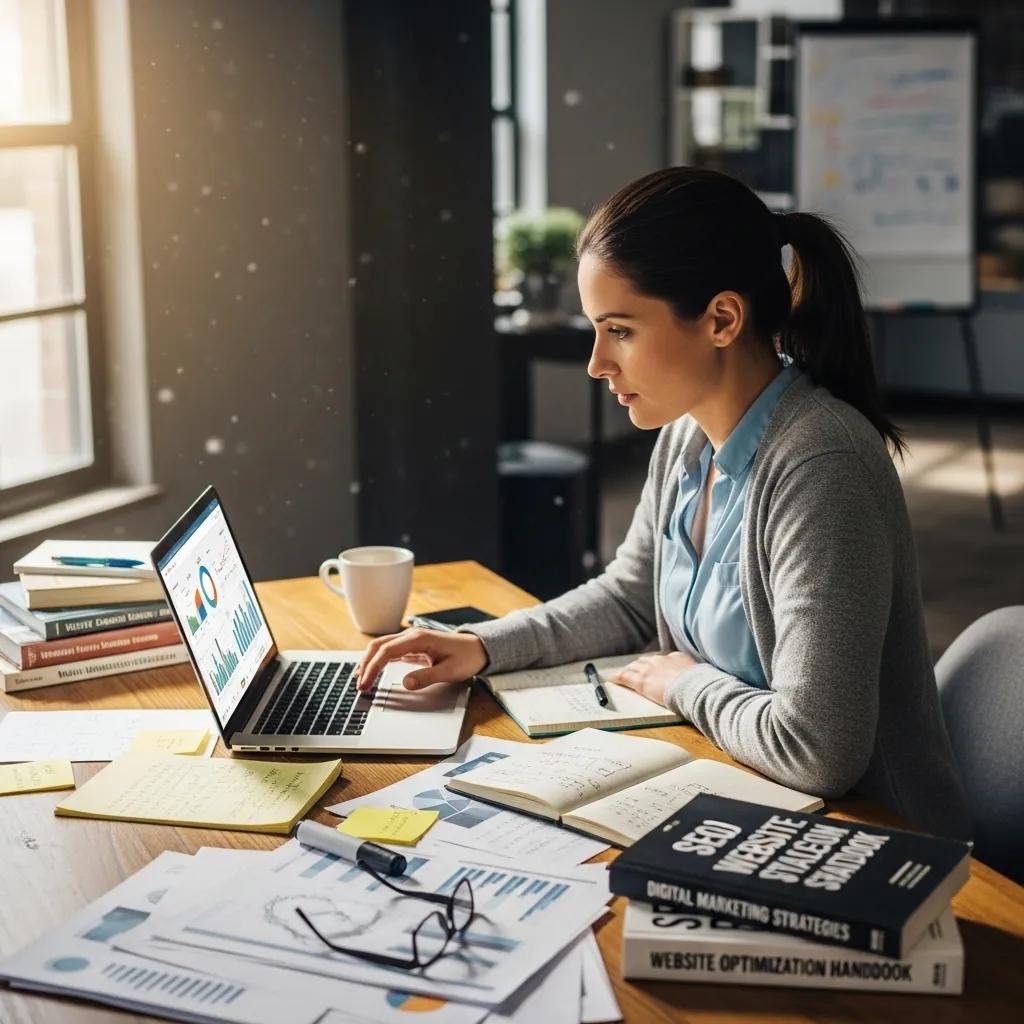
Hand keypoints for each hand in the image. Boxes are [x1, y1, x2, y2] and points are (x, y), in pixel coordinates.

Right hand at [355, 628, 488, 691]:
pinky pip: (390, 651)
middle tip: (360, 685)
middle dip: (366, 664)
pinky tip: (373, 671)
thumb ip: (427, 677)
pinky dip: (378, 661)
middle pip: (379, 646)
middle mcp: (412, 636)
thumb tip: (405, 683)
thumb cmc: (467, 657)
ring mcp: (411, 640)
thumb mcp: (449, 671)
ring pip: (382, 647)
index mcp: (419, 639)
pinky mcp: (413, 647)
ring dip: (370, 661)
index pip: (387, 651)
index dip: (373, 668)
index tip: (365, 683)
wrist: (479, 648)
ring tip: (361, 679)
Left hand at [606, 651, 699, 706]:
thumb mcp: (701, 675)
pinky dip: (618, 677)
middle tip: (635, 670)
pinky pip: (625, 677)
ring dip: (628, 670)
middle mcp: (660, 660)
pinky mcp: (641, 681)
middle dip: (639, 665)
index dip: (654, 663)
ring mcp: (649, 669)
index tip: (653, 667)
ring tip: (623, 674)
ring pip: (634, 667)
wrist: (693, 688)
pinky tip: (613, 679)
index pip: (661, 658)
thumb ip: (696, 674)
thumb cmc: (700, 685)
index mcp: (676, 657)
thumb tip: (702, 678)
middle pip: (645, 660)